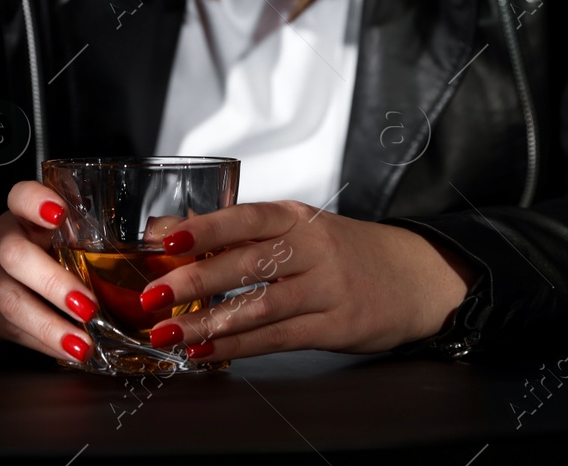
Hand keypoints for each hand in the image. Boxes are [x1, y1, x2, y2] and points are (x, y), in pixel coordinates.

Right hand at [0, 181, 100, 362]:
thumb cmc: (34, 252)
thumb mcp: (51, 233)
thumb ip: (86, 235)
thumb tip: (153, 247)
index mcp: (22, 217)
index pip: (20, 197)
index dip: (36, 202)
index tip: (59, 213)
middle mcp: (1, 244)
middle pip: (15, 256)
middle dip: (52, 282)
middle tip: (88, 305)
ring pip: (12, 302)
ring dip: (50, 327)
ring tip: (82, 345)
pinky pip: (16, 333)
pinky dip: (46, 346)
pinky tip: (70, 352)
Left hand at [138, 200, 475, 360]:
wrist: (414, 276)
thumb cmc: (341, 251)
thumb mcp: (295, 229)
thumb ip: (235, 232)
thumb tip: (165, 231)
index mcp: (297, 217)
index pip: (245, 217)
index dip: (205, 228)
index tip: (166, 242)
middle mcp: (314, 248)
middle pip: (249, 263)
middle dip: (195, 280)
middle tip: (153, 296)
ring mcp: (328, 288)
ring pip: (261, 305)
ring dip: (208, 321)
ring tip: (168, 333)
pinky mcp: (336, 326)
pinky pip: (278, 337)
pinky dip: (237, 345)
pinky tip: (204, 350)